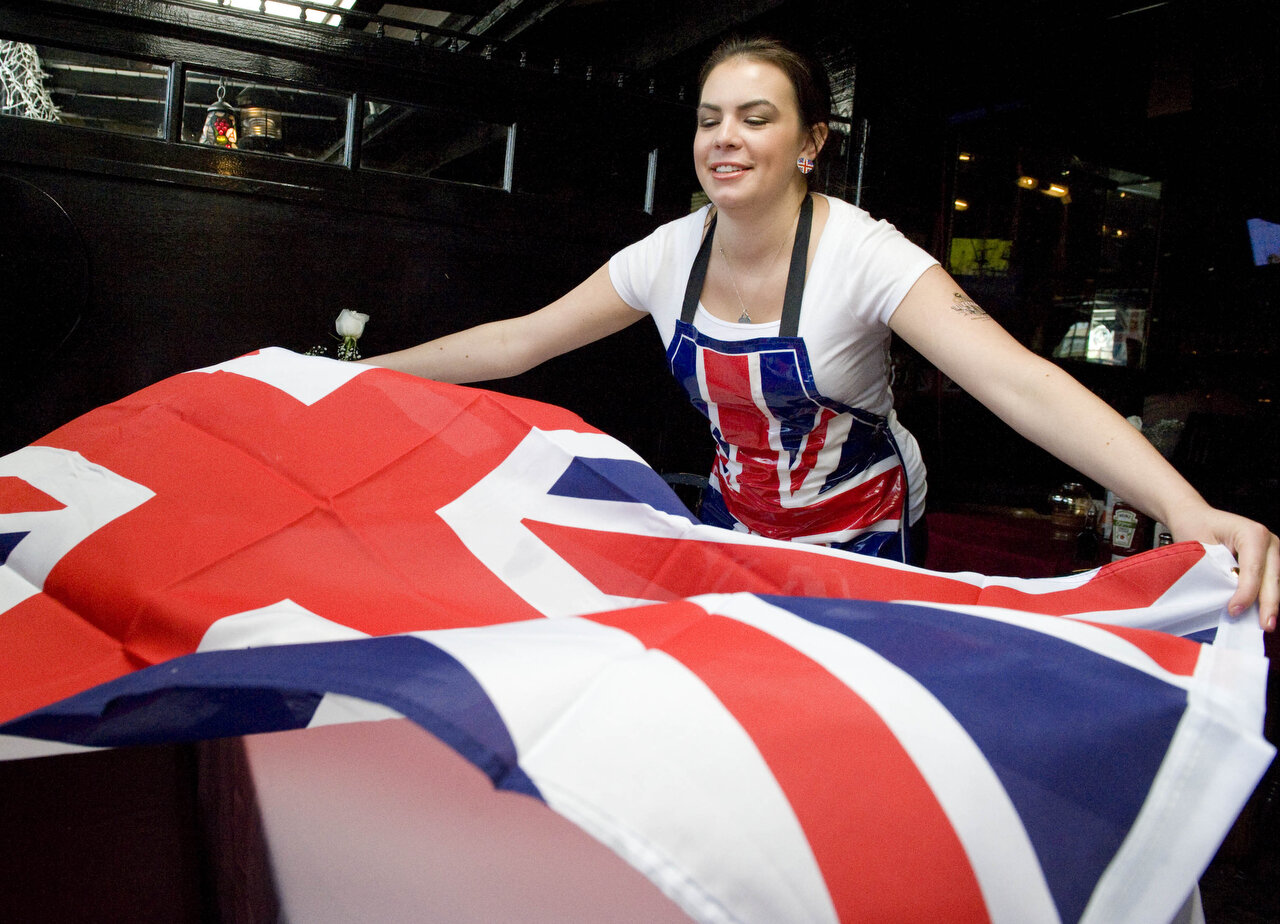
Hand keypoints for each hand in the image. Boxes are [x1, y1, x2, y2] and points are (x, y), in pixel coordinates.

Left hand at [1168, 505, 1278, 630]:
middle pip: (1272, 577)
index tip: (1234, 610)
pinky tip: (1261, 613)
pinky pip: (1270, 581)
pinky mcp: (1269, 559)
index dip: (1246, 593)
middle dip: (1268, 604)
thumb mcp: (1200, 548)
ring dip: (1270, 603)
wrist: (1195, 517)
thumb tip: (1225, 597)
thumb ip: (1215, 570)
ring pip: (1275, 581)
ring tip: (1266, 624)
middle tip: (1265, 625)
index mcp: (1252, 533)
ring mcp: (1272, 550)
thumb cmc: (1195, 528)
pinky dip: (1265, 597)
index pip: (1252, 569)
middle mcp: (1268, 540)